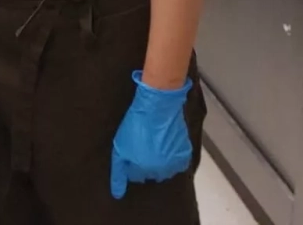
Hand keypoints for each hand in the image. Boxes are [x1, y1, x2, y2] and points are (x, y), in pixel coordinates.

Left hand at [110, 71, 193, 199]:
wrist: (158, 107)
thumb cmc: (135, 124)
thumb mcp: (120, 146)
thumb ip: (118, 171)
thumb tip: (117, 194)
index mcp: (142, 170)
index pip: (135, 177)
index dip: (131, 164)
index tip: (131, 152)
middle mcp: (160, 171)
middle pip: (150, 174)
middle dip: (145, 164)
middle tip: (143, 146)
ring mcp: (174, 164)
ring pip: (164, 170)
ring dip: (160, 161)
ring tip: (154, 144)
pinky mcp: (185, 154)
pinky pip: (178, 163)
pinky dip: (172, 156)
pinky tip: (166, 144)